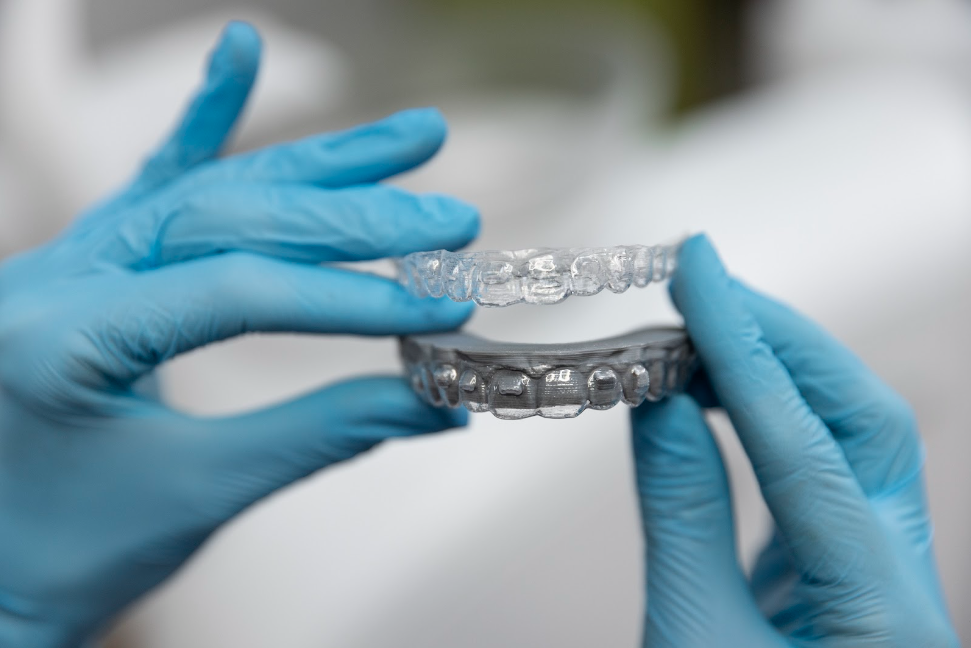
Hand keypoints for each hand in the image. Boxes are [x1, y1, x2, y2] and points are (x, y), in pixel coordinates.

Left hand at [0, 22, 478, 646]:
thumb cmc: (75, 546)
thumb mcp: (204, 492)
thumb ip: (325, 433)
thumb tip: (439, 403)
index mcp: (63, 339)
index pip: (238, 290)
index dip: (352, 297)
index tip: (443, 308)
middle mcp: (57, 277)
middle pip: (233, 217)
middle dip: (354, 220)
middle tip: (450, 219)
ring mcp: (73, 259)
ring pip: (212, 188)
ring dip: (318, 163)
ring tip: (412, 138)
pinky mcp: (95, 261)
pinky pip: (156, 182)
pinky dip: (205, 119)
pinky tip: (239, 51)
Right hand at [630, 235, 956, 646]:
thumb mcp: (688, 637)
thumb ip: (681, 510)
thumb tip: (662, 400)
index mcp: (886, 617)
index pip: (803, 447)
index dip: (742, 350)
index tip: (697, 272)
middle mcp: (908, 586)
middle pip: (863, 424)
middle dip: (780, 342)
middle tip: (704, 287)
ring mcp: (885, 577)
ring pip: (853, 441)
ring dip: (777, 372)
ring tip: (704, 325)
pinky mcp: (849, 574)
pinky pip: (820, 472)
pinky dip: (767, 420)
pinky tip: (718, 395)